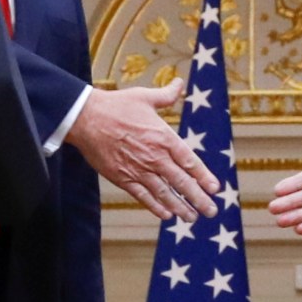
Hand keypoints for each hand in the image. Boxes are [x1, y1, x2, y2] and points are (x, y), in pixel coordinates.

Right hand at [66, 79, 220, 221]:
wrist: (86, 118)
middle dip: (198, 198)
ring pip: (164, 193)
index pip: (190, 161)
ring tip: (192, 218)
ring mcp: (138, 169)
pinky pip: (143, 196)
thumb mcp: (144, 97)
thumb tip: (179, 84)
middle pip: (181, 182)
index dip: (204, 176)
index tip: (215, 188)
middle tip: (211, 211)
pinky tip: (167, 215)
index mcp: (163, 137)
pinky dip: (156, 207)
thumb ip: (166, 95)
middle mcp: (154, 156)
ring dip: (180, 207)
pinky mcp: (123, 178)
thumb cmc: (116, 105)